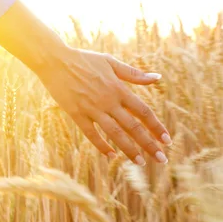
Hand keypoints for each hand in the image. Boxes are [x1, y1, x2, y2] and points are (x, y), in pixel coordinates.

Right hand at [37, 47, 170, 165]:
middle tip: (162, 159)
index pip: (143, 112)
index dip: (156, 127)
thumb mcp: (110, 62)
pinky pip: (91, 134)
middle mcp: (108, 101)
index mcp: (118, 88)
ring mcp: (92, 109)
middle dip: (149, 144)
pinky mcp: (76, 114)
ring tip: (140, 162)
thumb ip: (133, 73)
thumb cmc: (84, 59)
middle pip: (133, 126)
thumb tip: (157, 78)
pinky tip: (111, 156)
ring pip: (114, 133)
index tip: (167, 140)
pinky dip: (101, 146)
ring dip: (129, 149)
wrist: (55, 60)